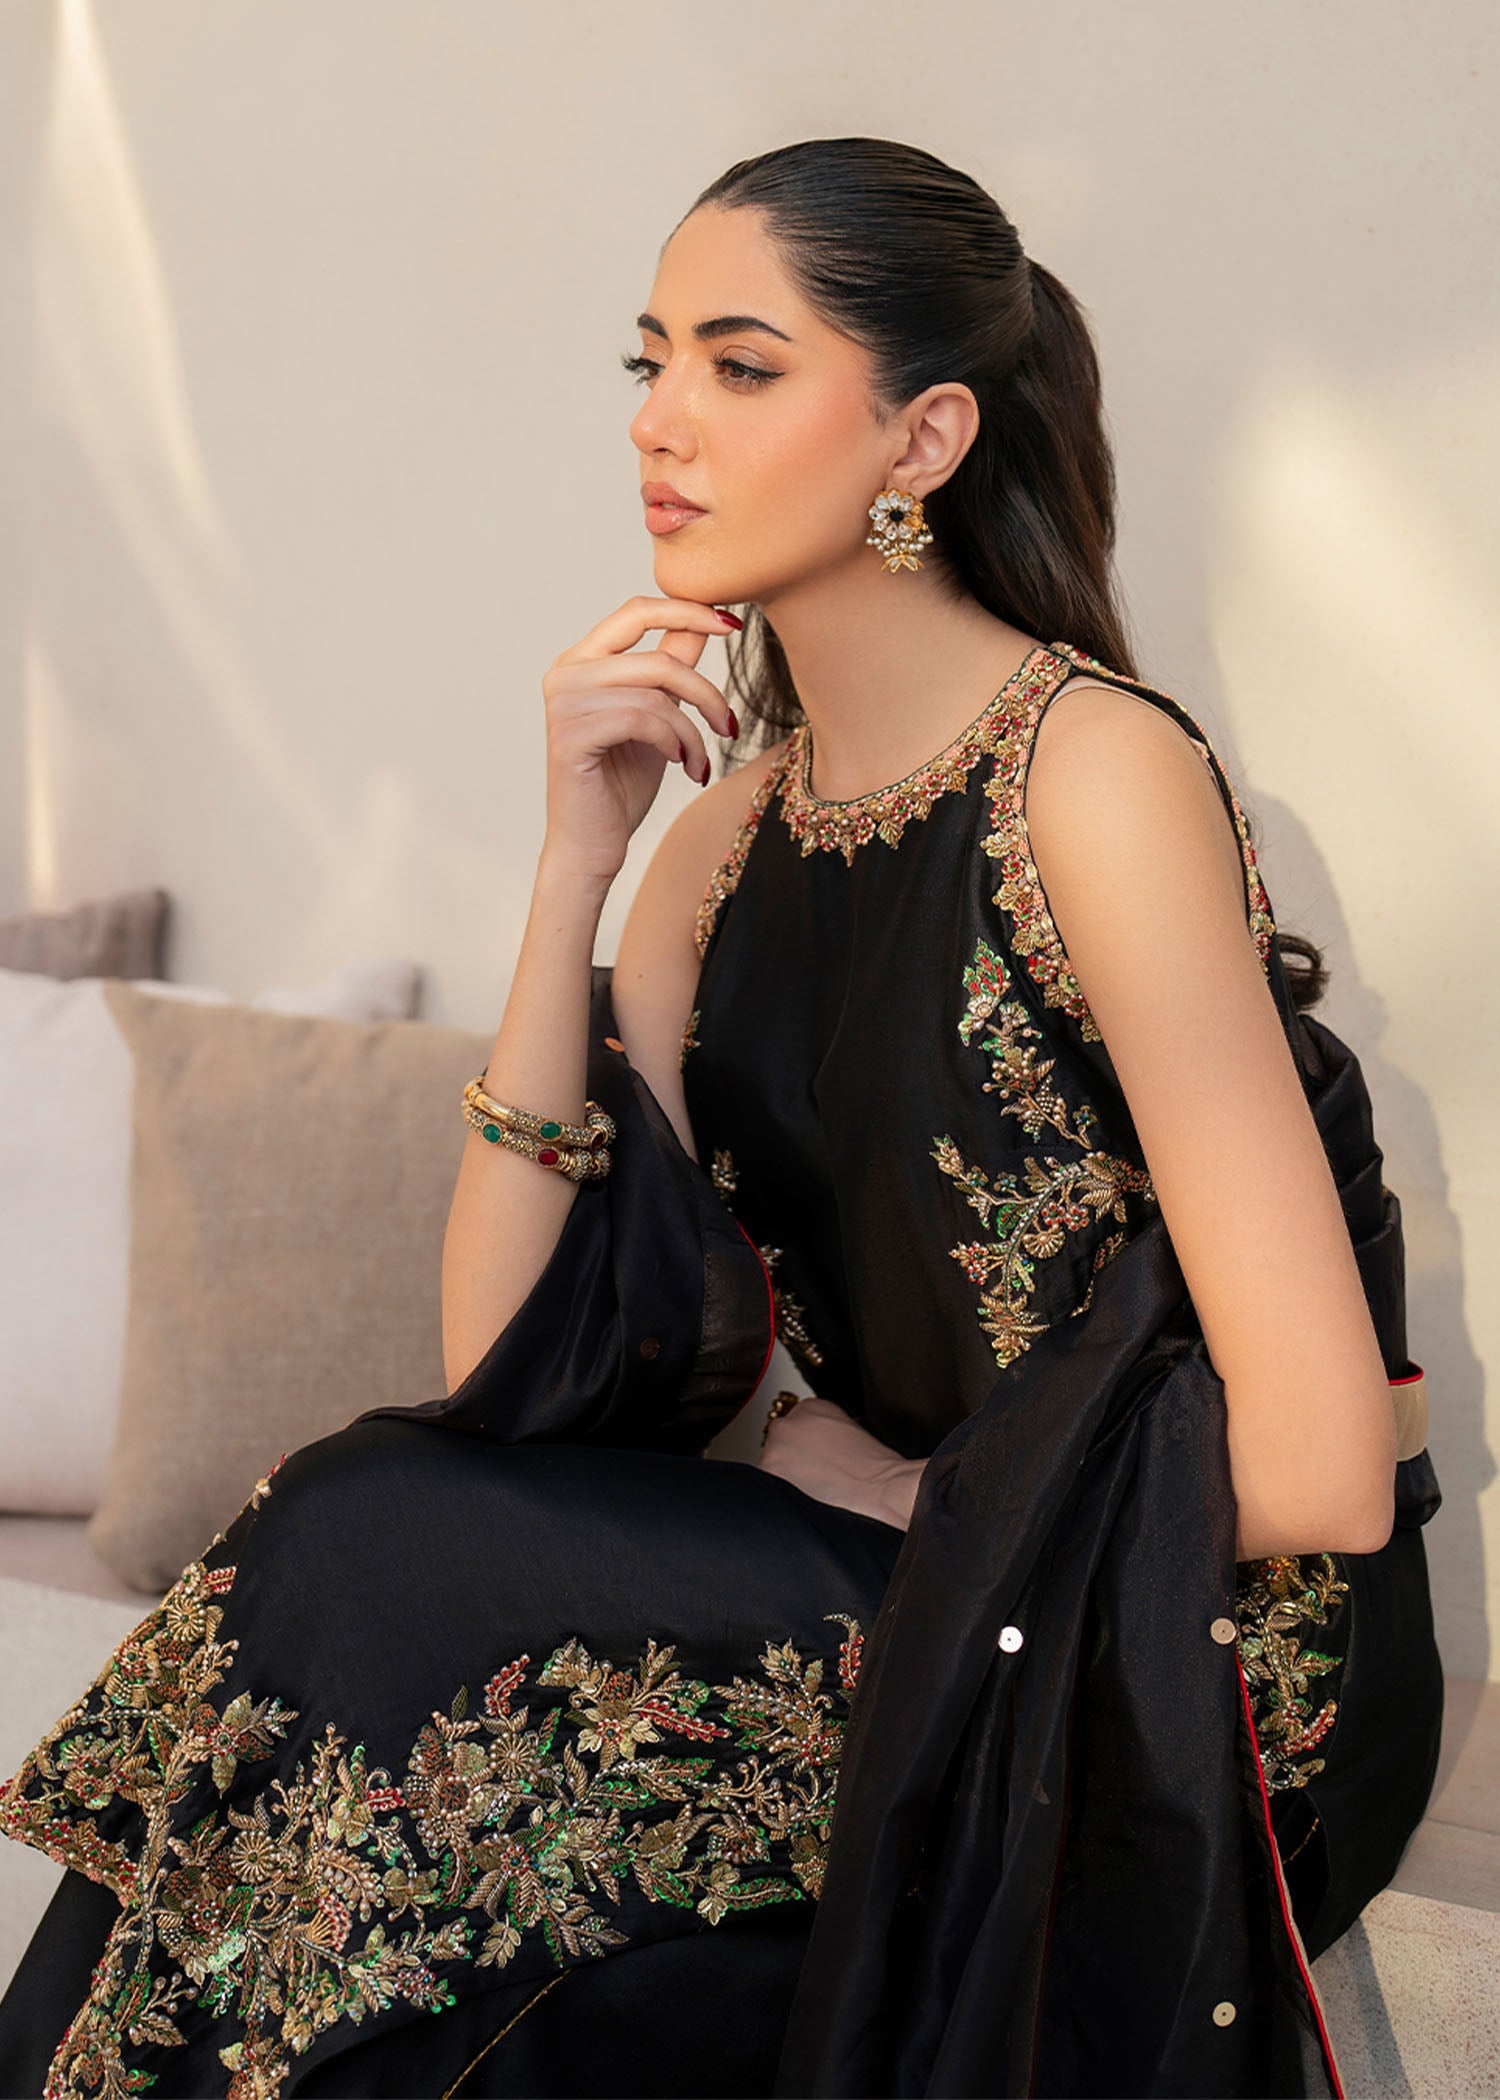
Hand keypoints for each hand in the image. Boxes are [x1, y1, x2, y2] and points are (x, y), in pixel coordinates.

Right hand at [539, 594, 740, 888]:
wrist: (592, 845)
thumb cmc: (621, 783)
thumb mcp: (657, 716)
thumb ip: (670, 668)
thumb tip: (703, 622)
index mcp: (581, 661)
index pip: (636, 612)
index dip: (687, 610)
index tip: (733, 623)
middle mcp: (566, 673)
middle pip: (657, 657)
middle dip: (704, 692)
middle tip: (727, 725)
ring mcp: (564, 702)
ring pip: (656, 693)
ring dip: (691, 731)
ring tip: (698, 760)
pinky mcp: (570, 734)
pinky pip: (643, 719)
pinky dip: (674, 742)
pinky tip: (680, 765)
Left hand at [758, 1396, 926, 1530]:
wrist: (882, 1487)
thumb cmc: (876, 1468)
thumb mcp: (850, 1433)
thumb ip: (823, 1433)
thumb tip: (812, 1451)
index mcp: (811, 1407)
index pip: (793, 1426)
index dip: (802, 1449)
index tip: (810, 1461)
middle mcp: (790, 1422)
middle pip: (778, 1444)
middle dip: (790, 1461)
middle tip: (813, 1479)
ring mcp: (778, 1445)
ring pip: (771, 1465)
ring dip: (785, 1478)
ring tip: (813, 1492)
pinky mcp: (772, 1470)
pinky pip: (768, 1487)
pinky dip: (783, 1496)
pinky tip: (806, 1500)